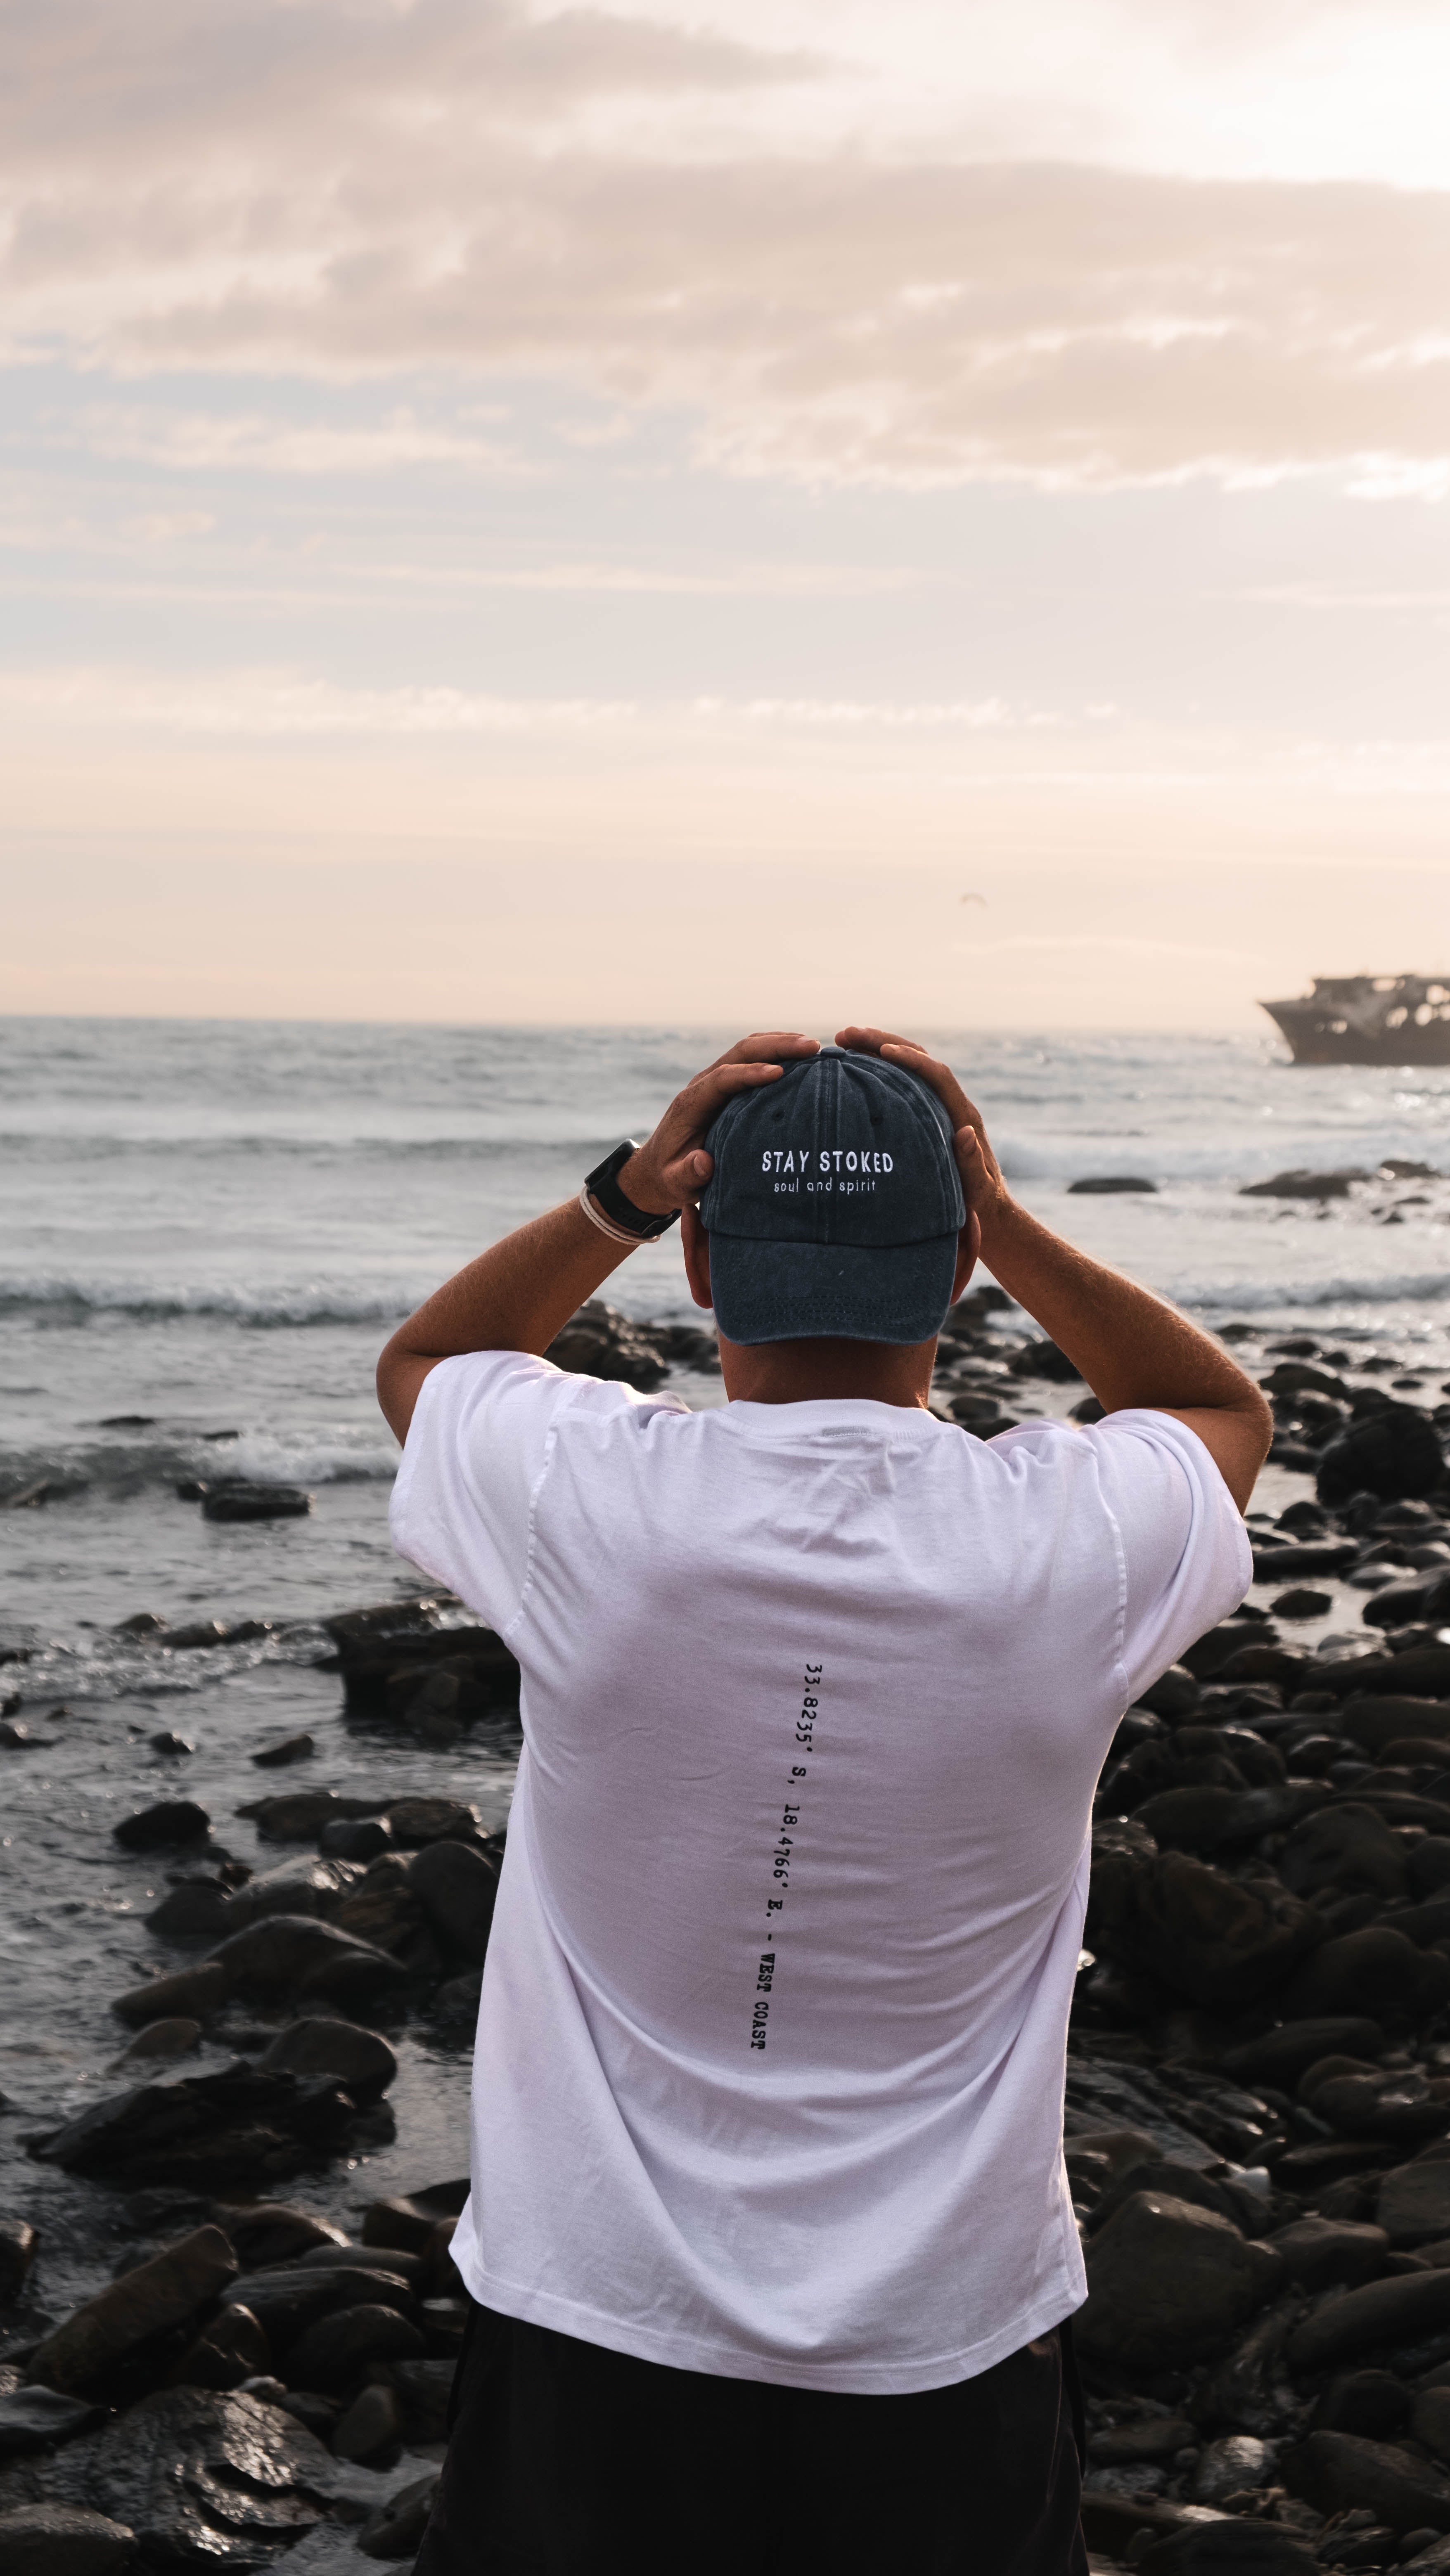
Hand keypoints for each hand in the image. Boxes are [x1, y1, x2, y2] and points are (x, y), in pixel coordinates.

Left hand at [618, 1031, 820, 1214]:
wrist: (658, 1167)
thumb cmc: (671, 1176)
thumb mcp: (676, 1182)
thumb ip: (687, 1174)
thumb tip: (704, 1162)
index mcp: (692, 1104)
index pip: (722, 1078)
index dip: (749, 1073)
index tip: (778, 1072)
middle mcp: (703, 1085)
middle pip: (740, 1052)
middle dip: (776, 1046)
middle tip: (812, 1047)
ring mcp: (715, 1080)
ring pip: (748, 1049)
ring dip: (780, 1043)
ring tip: (814, 1047)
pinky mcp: (727, 1084)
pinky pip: (753, 1059)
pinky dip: (778, 1052)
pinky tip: (803, 1058)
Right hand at [834, 1025, 1008, 1234]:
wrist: (986, 1202)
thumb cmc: (979, 1199)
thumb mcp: (977, 1187)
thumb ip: (971, 1163)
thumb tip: (965, 1131)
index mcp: (962, 1115)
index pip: (938, 1075)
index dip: (912, 1060)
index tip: (884, 1052)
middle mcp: (950, 1101)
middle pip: (919, 1057)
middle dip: (884, 1041)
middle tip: (846, 1034)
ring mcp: (936, 1102)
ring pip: (908, 1063)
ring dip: (877, 1046)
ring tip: (843, 1040)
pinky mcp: (925, 1109)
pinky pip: (901, 1079)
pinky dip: (878, 1065)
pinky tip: (852, 1064)